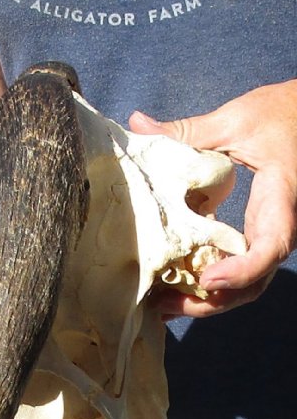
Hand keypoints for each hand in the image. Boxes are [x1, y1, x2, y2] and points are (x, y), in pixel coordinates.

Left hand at [130, 79, 296, 317]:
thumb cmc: (283, 113)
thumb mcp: (235, 119)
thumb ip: (188, 131)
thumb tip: (136, 124)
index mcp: (282, 200)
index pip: (271, 247)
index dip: (240, 270)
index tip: (205, 279)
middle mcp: (282, 227)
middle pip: (254, 283)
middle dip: (211, 301)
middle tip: (163, 306)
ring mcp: (270, 236)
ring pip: (246, 286)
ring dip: (206, 300)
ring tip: (160, 305)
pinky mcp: (258, 236)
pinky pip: (238, 271)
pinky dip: (208, 285)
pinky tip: (173, 287)